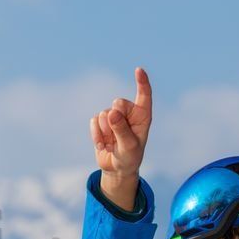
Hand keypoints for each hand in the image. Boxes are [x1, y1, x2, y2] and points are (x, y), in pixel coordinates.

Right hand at [90, 67, 151, 209]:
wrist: (116, 168)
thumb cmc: (129, 158)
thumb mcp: (129, 147)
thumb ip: (122, 130)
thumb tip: (111, 112)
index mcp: (142, 116)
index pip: (144, 95)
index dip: (142, 82)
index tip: (139, 70)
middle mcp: (128, 112)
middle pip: (118, 103)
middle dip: (115, 120)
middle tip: (119, 138)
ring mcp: (113, 115)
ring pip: (103, 114)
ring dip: (105, 132)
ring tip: (112, 144)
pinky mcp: (100, 121)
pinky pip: (93, 121)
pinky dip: (96, 135)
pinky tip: (103, 145)